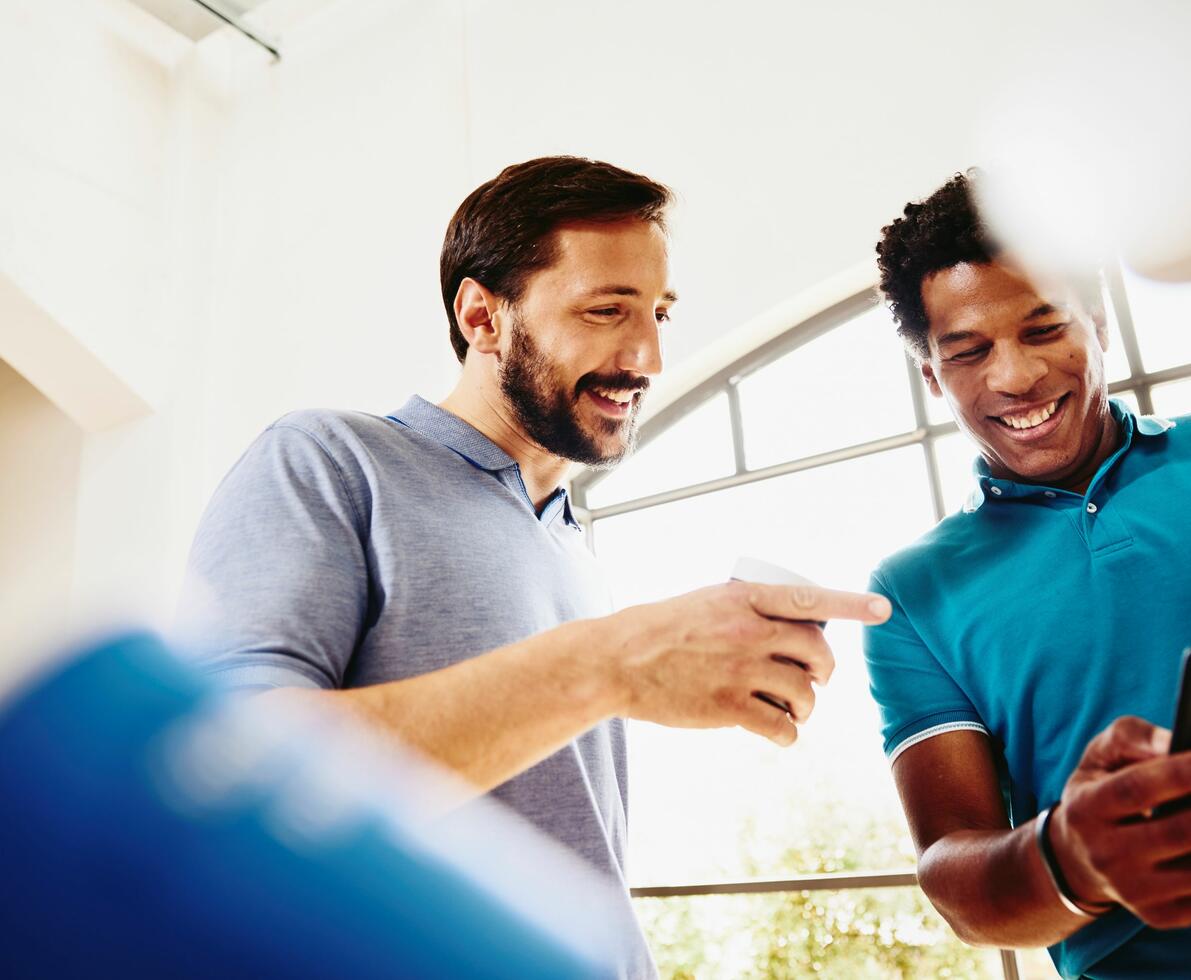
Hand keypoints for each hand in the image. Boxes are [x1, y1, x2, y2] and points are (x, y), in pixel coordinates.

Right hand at [602, 580, 891, 746]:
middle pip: (817, 652)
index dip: (852, 604)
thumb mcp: (706, 602)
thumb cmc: (658, 630)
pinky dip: (788, 733)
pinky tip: (778, 731)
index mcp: (745, 598)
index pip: (811, 599)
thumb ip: (746, 611)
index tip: (883, 609)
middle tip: (816, 679)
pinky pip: (783, 727)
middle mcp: (750, 631)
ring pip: (805, 693)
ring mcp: (742, 670)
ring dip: (806, 705)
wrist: (618, 661)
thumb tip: (787, 630)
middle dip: (825, 670)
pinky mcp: (730, 707)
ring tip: (793, 708)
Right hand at [1050, 716, 1190, 926]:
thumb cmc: (1097, 791)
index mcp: (1085, 808)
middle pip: (1178, 833)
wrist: (1076, 856)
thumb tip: (1173, 744)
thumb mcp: (1099, 756)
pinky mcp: (1157, 915)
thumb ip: (1132, 738)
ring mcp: (1132, 890)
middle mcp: (1104, 854)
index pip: (1136, 790)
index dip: (1179, 774)